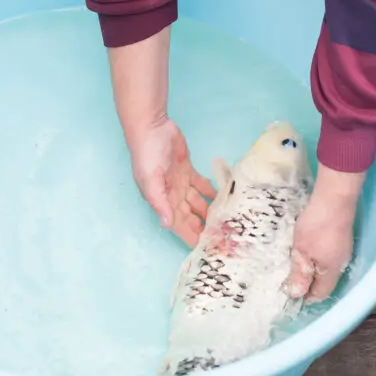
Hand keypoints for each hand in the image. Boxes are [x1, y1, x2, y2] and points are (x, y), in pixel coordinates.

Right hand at [129, 118, 215, 246]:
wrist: (152, 128)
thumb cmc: (148, 155)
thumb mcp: (150, 180)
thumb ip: (160, 203)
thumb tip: (167, 225)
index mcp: (162, 200)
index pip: (178, 224)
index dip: (191, 236)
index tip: (207, 247)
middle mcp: (172, 195)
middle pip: (190, 216)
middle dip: (203, 227)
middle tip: (223, 236)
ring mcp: (181, 182)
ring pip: (197, 202)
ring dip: (209, 211)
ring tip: (227, 219)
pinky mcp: (188, 169)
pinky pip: (201, 185)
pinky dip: (210, 192)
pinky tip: (223, 197)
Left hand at [286, 166, 363, 302]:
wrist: (334, 197)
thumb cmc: (317, 227)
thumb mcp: (302, 252)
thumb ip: (300, 274)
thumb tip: (296, 296)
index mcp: (332, 272)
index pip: (320, 294)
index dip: (305, 297)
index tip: (289, 294)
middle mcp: (341, 263)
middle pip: (324, 282)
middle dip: (307, 283)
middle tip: (288, 278)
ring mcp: (342, 249)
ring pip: (325, 266)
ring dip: (311, 267)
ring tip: (294, 262)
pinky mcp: (340, 236)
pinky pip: (327, 253)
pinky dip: (315, 255)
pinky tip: (306, 247)